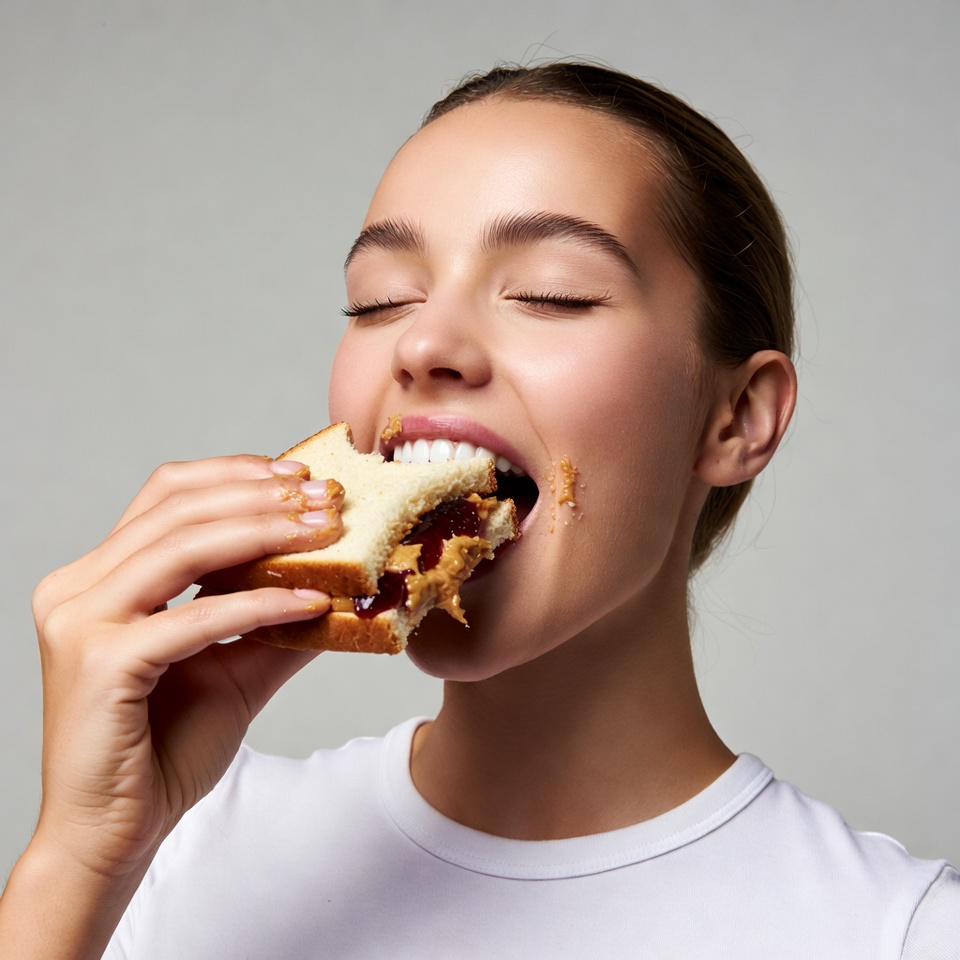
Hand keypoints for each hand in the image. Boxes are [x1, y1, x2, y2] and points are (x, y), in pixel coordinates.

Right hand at [28, 454, 343, 880]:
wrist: (116, 831)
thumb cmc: (165, 747)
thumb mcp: (234, 666)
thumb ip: (274, 619)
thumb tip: (341, 582)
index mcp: (99, 577)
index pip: (168, 494)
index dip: (236, 473)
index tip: (301, 476)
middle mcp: (78, 588)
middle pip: (178, 508)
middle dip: (263, 497)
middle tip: (329, 499)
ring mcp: (81, 622)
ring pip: (183, 547)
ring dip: (265, 532)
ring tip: (326, 531)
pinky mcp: (99, 662)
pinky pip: (195, 617)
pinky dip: (258, 604)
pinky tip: (309, 601)